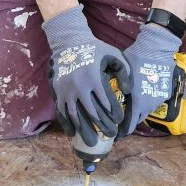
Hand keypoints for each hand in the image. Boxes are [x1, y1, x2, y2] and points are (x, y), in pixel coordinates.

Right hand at [42, 6, 128, 146]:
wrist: (69, 42)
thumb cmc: (95, 49)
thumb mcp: (114, 55)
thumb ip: (124, 72)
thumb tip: (128, 92)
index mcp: (95, 78)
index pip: (107, 103)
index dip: (115, 115)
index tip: (119, 122)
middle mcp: (80, 86)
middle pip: (93, 113)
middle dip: (103, 126)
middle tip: (111, 134)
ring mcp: (67, 90)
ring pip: (77, 116)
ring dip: (85, 131)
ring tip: (93, 142)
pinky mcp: (58, 92)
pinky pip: (62, 112)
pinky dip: (68, 125)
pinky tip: (74, 134)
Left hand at [119, 23, 179, 135]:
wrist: (157, 48)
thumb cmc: (136, 59)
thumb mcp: (123, 73)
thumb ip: (117, 87)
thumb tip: (105, 95)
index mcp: (138, 101)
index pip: (130, 126)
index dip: (122, 132)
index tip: (116, 135)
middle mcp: (149, 104)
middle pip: (138, 119)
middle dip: (130, 120)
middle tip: (121, 117)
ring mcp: (159, 99)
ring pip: (147, 110)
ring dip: (139, 109)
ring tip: (132, 104)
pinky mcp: (165, 93)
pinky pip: (154, 101)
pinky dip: (148, 100)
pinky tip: (143, 93)